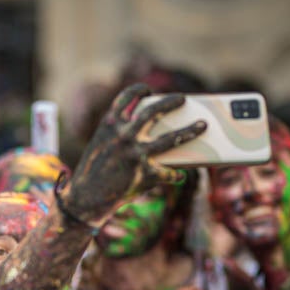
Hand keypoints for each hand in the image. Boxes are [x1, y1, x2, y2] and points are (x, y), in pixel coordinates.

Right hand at [62, 86, 205, 226]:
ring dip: (190, 131)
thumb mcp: (100, 145)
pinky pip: (168, 172)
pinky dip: (175, 175)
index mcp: (110, 125)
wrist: (86, 199)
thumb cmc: (93, 171)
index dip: (138, 90)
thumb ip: (118, 133)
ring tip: (203, 125)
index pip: (126, 97)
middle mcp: (125, 136)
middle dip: (171, 102)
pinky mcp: (145, 174)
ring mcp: (137, 154)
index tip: (146, 90)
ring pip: (172, 138)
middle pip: (154, 112)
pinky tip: (179, 175)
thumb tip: (148, 130)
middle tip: (182, 99)